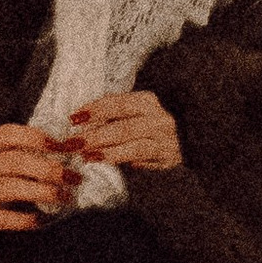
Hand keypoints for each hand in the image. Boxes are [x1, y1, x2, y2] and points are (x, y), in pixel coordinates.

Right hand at [0, 122, 72, 238]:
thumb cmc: (14, 193)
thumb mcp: (23, 170)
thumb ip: (42, 157)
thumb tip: (76, 145)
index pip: (5, 134)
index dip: (34, 137)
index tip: (62, 147)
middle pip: (9, 161)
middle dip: (45, 168)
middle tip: (72, 177)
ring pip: (3, 188)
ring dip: (38, 191)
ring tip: (63, 198)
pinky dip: (20, 219)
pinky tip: (39, 221)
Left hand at [62, 90, 182, 178]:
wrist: (189, 134)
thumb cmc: (151, 121)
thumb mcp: (135, 110)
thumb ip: (113, 114)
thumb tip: (81, 122)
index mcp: (147, 101)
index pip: (117, 103)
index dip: (94, 110)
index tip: (73, 118)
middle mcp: (158, 118)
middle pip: (122, 127)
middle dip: (94, 136)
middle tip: (72, 143)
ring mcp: (164, 139)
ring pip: (132, 146)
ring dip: (106, 152)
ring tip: (85, 156)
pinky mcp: (166, 157)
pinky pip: (141, 159)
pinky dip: (121, 160)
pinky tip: (104, 162)